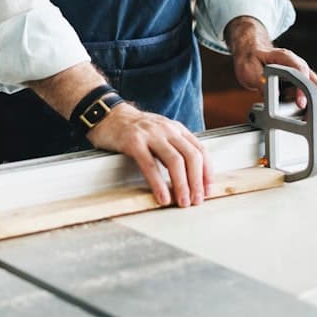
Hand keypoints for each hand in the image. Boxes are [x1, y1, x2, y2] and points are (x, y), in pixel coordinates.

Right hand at [87, 104, 213, 207]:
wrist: (108, 114)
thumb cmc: (134, 129)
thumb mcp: (160, 133)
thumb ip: (175, 148)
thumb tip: (190, 177)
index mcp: (176, 129)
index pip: (200, 150)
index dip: (207, 172)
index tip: (208, 190)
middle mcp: (167, 130)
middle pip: (191, 156)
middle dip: (197, 182)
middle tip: (197, 200)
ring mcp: (150, 135)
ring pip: (174, 161)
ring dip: (182, 185)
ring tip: (182, 202)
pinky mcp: (133, 142)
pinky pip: (150, 165)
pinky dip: (158, 184)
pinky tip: (162, 197)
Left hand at [225, 16, 316, 129]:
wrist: (254, 53)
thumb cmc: (252, 60)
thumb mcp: (249, 69)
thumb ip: (260, 81)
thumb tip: (268, 93)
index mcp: (286, 57)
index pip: (299, 71)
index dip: (302, 88)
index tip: (302, 104)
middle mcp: (300, 65)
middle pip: (316, 82)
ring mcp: (306, 74)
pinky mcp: (307, 82)